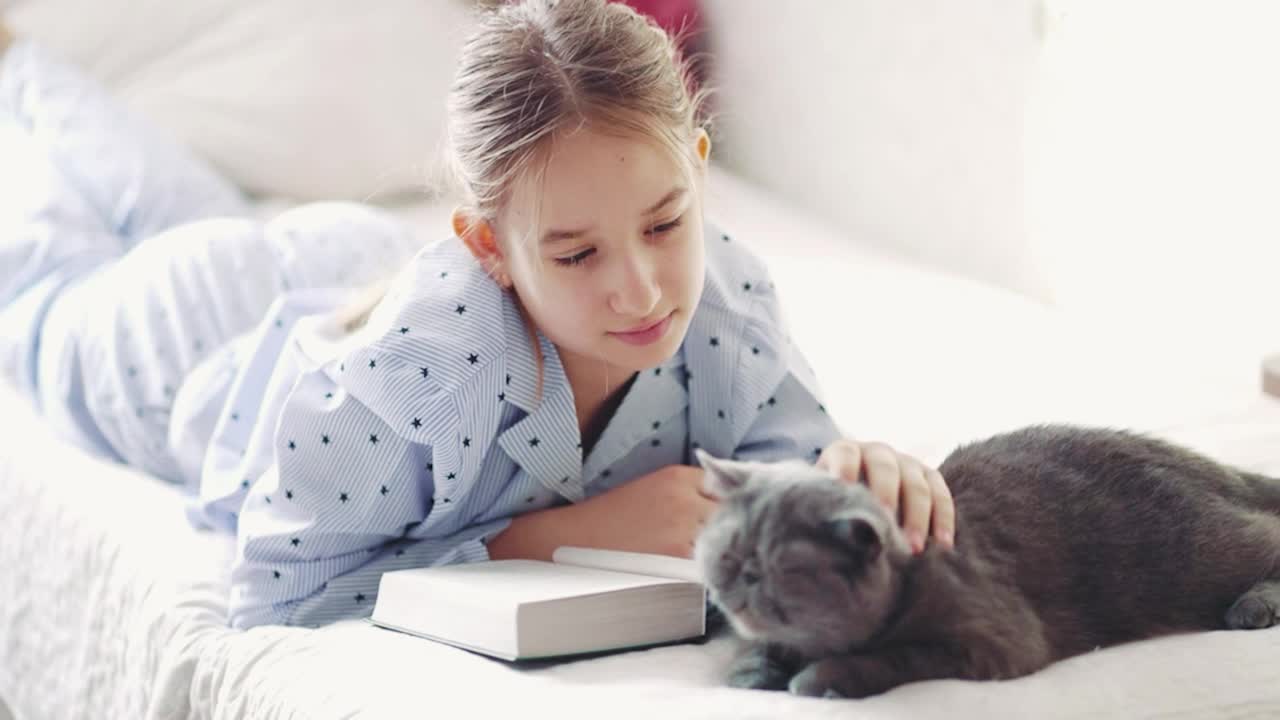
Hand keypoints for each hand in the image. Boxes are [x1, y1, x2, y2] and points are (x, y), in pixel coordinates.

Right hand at [568, 464, 717, 558]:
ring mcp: (682, 528)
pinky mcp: (676, 557)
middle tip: (729, 541)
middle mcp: (685, 499)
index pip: (728, 488)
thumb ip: (689, 493)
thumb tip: (727, 505)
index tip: (731, 516)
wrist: (571, 540)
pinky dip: (708, 568)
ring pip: (724, 540)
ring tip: (716, 559)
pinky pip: (708, 563)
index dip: (731, 504)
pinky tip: (699, 572)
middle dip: (731, 527)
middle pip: (732, 514)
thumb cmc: (610, 518)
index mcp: (679, 477)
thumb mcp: (653, 489)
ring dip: (723, 549)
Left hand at [815, 438, 954, 553]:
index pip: (846, 454)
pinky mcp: (930, 477)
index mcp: (846, 451)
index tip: (844, 488)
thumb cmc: (836, 503)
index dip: (845, 468)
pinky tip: (943, 544)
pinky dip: (944, 520)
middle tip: (886, 527)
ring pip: (917, 486)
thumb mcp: (824, 501)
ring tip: (913, 548)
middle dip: (887, 498)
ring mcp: (907, 463)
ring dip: (917, 518)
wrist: (862, 495)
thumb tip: (828, 538)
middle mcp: (878, 452)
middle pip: (886, 469)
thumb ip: (825, 509)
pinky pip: (942, 496)